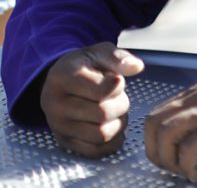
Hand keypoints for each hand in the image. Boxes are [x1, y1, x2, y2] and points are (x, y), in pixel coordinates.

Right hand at [40, 42, 144, 157]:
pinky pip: (96, 150)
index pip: (102, 91)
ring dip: (118, 123)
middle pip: (103, 114)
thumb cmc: (86, 66)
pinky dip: (112, 140)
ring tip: (114, 110)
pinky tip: (111, 124)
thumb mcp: (100, 52)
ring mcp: (57, 125)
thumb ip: (118, 57)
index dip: (118, 85)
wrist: (62, 81)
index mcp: (62, 77)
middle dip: (120, 104)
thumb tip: (136, 67)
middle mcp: (54, 103)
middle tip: (117, 97)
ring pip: (102, 134)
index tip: (115, 80)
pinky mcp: (64, 142)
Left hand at [144, 80, 196, 180]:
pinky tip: (195, 174)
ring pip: (167, 135)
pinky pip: (189, 147)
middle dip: (154, 152)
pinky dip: (186, 165)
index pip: (155, 114)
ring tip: (180, 171)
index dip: (151, 142)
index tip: (162, 159)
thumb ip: (195, 116)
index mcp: (196, 92)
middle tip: (167, 169)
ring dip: (167, 160)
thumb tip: (169, 141)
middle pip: (154, 123)